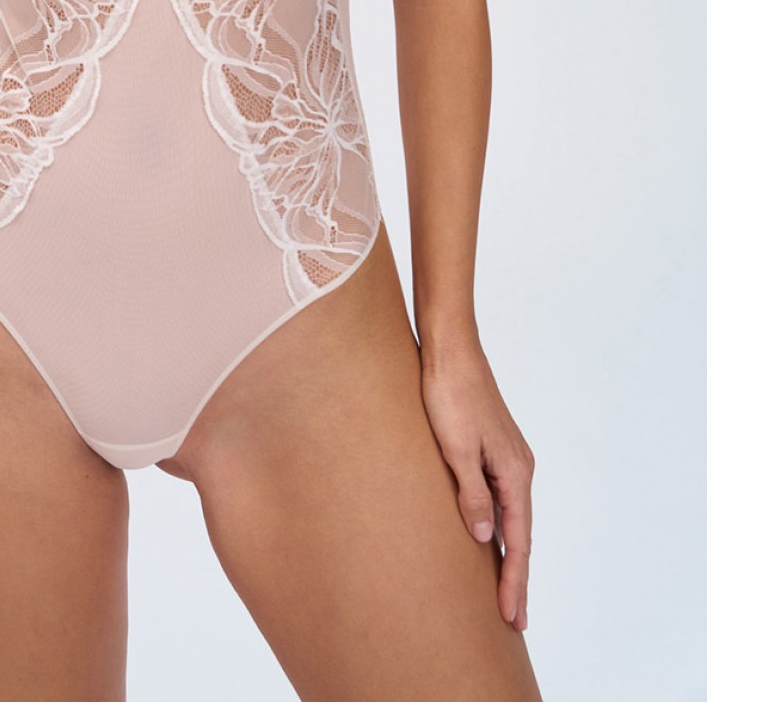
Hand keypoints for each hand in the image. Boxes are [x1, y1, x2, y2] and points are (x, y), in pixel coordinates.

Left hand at [418, 337, 534, 632]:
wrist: (449, 346)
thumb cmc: (448, 393)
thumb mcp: (455, 447)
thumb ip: (470, 494)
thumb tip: (484, 540)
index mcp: (514, 472)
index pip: (518, 541)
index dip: (514, 581)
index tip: (512, 617)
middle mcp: (517, 468)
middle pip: (520, 534)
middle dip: (516, 577)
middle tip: (515, 621)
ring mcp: (505, 457)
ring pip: (509, 517)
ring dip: (506, 553)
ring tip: (501, 590)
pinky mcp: (489, 447)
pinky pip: (497, 498)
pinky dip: (496, 526)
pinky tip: (484, 538)